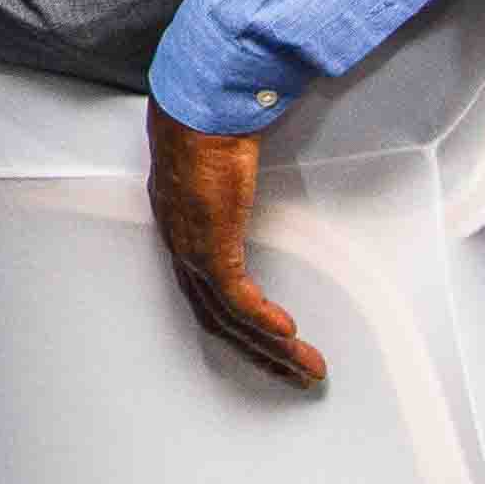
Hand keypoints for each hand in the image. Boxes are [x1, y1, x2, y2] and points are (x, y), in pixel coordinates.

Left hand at [145, 109, 326, 390]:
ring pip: (231, 317)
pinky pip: (238, 297)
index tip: (266, 347)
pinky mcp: (211, 244)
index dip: (237, 328)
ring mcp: (192, 248)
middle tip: (293, 374)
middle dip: (260, 354)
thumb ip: (228, 190)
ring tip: (305, 366)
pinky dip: (264, 320)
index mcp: (180, 231)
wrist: (198, 109)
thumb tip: (249, 191)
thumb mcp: (217, 170)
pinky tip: (287, 335)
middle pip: (218, 319)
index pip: (206, 297)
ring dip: (272, 347)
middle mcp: (179, 246)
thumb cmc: (207, 127)